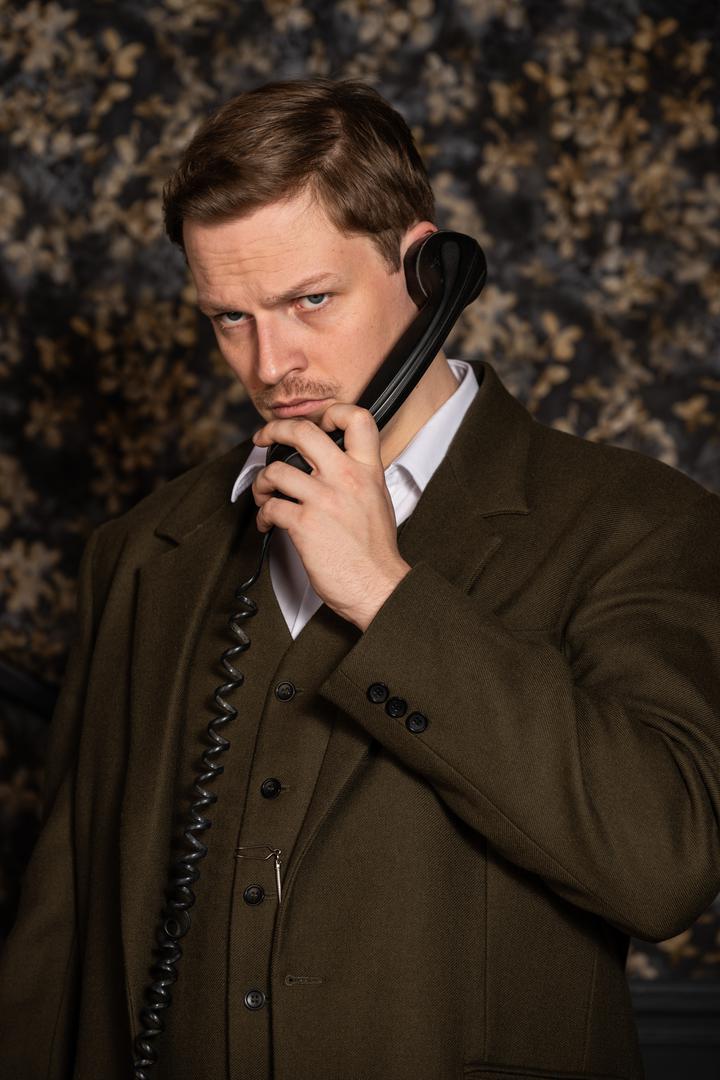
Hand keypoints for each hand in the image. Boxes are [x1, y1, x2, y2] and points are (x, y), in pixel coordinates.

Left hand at [251, 405, 410, 630]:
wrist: (378, 585)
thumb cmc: (375, 551)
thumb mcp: (378, 500)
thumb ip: (359, 476)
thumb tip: (336, 465)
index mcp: (368, 470)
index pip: (356, 418)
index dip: (330, 413)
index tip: (314, 423)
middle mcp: (346, 478)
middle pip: (302, 432)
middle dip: (274, 430)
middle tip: (264, 437)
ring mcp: (324, 500)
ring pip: (276, 471)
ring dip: (261, 482)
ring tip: (264, 493)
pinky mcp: (304, 524)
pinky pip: (271, 507)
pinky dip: (263, 514)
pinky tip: (268, 522)